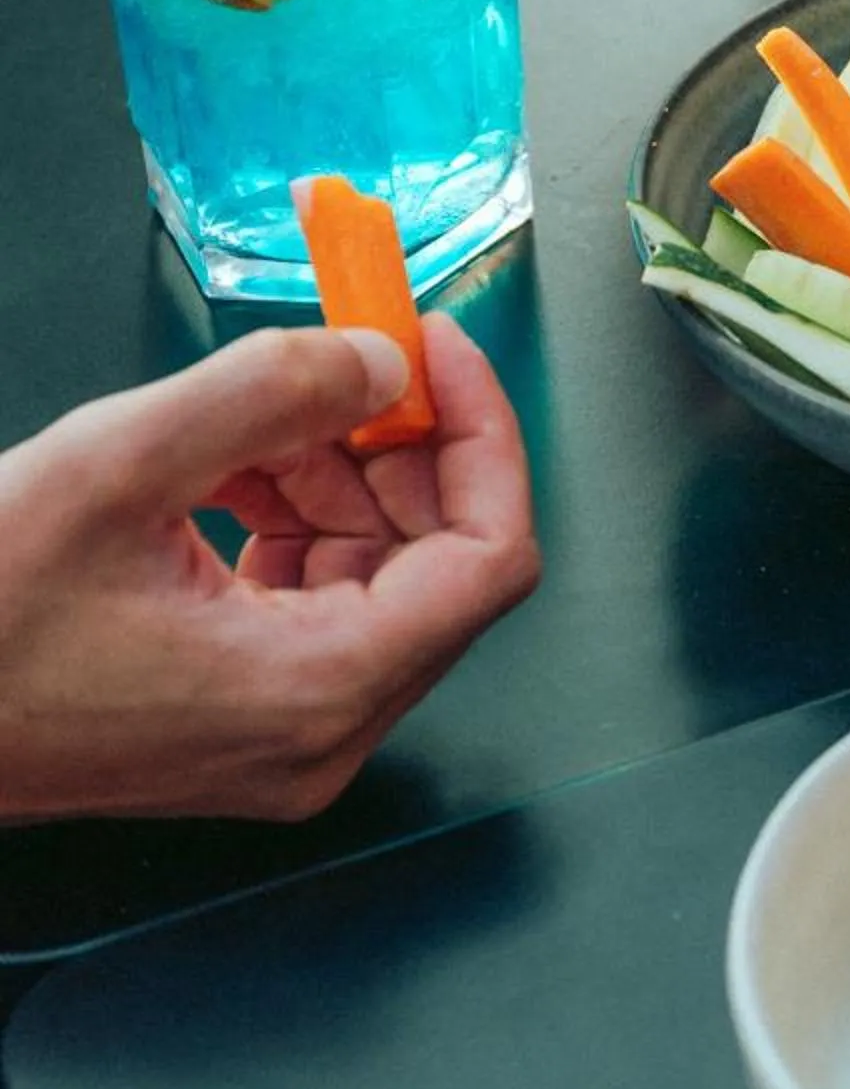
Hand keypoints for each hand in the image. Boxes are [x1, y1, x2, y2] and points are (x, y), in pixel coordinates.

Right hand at [0, 319, 539, 822]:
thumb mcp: (119, 464)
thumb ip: (272, 394)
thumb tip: (381, 361)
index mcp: (317, 691)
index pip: (490, 559)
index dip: (483, 435)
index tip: (437, 350)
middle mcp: (320, 736)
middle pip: (440, 566)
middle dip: (401, 447)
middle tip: (346, 358)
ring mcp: (282, 739)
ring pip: (376, 579)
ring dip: (339, 478)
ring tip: (258, 417)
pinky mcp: (238, 721)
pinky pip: (312, 606)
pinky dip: (293, 522)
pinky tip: (230, 467)